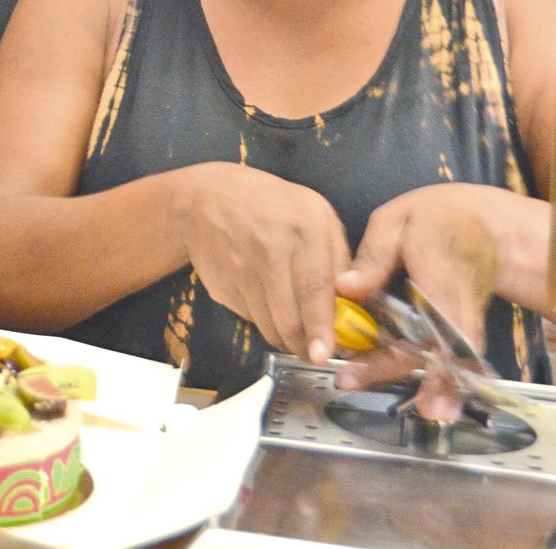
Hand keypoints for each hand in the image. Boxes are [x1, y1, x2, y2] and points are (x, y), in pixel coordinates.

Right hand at [176, 163, 350, 362]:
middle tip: (317, 355)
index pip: (314, 287)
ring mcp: (241, 270)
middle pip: (289, 316)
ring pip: (269, 325)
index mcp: (304, 227)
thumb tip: (351, 302)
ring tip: (298, 339)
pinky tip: (270, 310)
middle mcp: (270, 249)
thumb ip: (338, 256)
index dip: (321, 326)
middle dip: (306, 346)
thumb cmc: (271, 204)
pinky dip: (265, 323)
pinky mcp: (222, 287)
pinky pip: (251, 318)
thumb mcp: (315, 213)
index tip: (326, 353)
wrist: (204, 199)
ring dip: (287, 340)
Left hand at [335, 184, 503, 419]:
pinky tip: (435, 405)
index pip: (432, 315)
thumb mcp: (398, 221)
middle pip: (444, 346)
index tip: (398, 362)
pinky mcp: (462, 329)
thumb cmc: (437, 218)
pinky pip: (453, 358)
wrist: (487, 226)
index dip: (418, 340)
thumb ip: (374, 255)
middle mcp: (456, 304)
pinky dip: (446, 382)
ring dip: (441, 386)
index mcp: (438, 273)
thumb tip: (345, 286)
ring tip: (428, 413)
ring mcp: (463, 319)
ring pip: (453, 358)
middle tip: (406, 402)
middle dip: (433, 377)